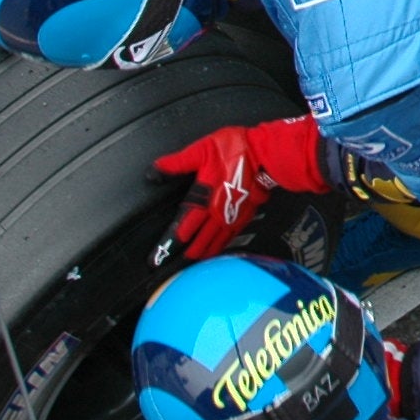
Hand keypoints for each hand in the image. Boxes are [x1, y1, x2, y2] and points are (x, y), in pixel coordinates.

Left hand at [153, 115, 332, 258]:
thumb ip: (177, 163)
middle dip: (184, 256)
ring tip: (190, 265)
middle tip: (171, 269)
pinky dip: (219, 248)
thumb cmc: (235, 150)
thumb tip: (154, 170)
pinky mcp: (244, 216)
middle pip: (198, 243)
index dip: (169, 244)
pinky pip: (228, 238)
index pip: (182, 228)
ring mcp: (231, 217)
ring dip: (201, 255)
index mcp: (203, 199)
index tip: (156, 259)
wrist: (266, 153)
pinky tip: (214, 251)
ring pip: (214, 244)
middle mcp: (216, 213)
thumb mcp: (202, 150)